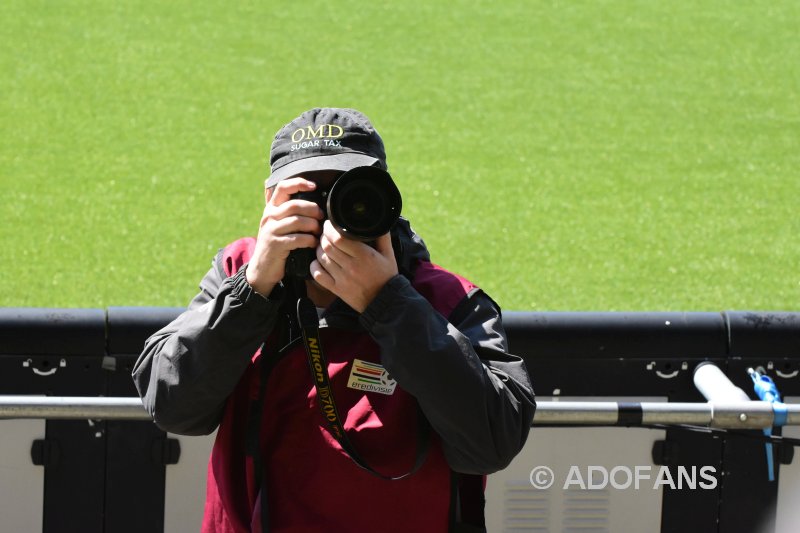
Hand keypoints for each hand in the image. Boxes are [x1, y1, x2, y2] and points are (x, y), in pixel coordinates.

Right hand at [245, 178, 323, 294]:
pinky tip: (313, 242)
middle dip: (312, 209)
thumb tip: (281, 185)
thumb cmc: (275, 242)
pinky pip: (297, 238)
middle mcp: (269, 217)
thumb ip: (281, 207)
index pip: (283, 187)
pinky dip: (309, 240)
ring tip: (318, 231)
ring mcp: (271, 231)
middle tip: (321, 216)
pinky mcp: (276, 245)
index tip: (314, 186)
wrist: (262, 268)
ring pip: (297, 221)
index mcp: (271, 208)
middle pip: (295, 205)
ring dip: (312, 226)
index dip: (299, 183)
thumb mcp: (274, 222)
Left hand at [310, 220, 398, 312]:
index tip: (329, 224)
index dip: (330, 229)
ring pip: (321, 259)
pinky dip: (314, 266)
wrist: (385, 301)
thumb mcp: (389, 255)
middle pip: (328, 247)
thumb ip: (383, 237)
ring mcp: (342, 279)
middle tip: (325, 233)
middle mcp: (351, 267)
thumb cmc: (387, 277)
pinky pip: (318, 275)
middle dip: (323, 237)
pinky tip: (318, 261)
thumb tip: (379, 221)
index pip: (339, 238)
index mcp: (364, 256)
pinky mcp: (337, 289)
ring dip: (319, 249)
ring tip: (322, 245)